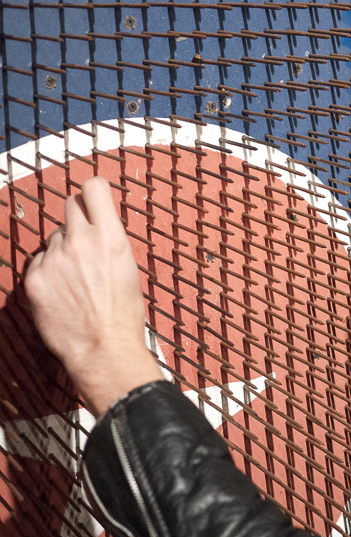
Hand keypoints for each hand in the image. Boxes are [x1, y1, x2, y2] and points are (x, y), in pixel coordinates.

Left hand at [24, 176, 161, 414]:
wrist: (104, 348)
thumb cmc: (122, 314)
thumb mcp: (128, 267)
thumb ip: (109, 240)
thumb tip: (97, 227)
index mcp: (111, 237)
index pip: (94, 188)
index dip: (94, 192)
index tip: (94, 199)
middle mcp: (81, 242)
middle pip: (70, 205)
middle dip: (78, 218)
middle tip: (83, 238)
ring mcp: (55, 259)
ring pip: (54, 238)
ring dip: (63, 250)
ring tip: (77, 279)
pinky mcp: (35, 278)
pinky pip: (39, 262)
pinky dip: (48, 272)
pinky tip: (63, 292)